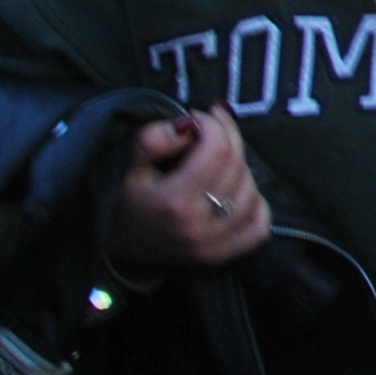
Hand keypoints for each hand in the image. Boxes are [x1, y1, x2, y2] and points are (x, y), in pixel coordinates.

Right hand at [103, 111, 275, 272]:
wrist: (116, 247)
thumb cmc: (124, 201)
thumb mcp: (128, 165)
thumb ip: (154, 139)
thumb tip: (190, 125)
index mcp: (174, 202)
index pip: (217, 150)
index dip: (213, 124)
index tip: (199, 118)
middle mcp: (198, 227)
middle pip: (236, 166)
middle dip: (227, 137)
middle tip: (211, 128)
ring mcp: (213, 245)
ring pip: (251, 191)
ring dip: (239, 168)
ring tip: (217, 160)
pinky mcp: (221, 256)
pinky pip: (259, 226)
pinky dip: (255, 204)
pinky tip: (235, 190)